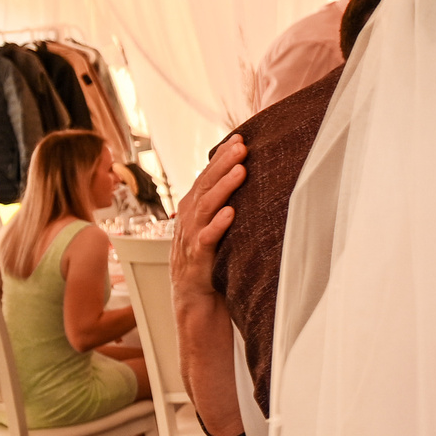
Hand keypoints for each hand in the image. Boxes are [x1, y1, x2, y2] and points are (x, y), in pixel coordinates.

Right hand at [173, 139, 245, 305]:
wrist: (194, 297)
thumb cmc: (210, 258)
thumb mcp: (214, 226)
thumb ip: (224, 204)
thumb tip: (247, 178)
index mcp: (194, 208)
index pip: (207, 176)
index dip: (221, 157)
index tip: (239, 138)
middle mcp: (189, 218)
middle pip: (206, 185)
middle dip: (223, 164)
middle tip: (241, 145)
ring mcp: (191, 237)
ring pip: (206, 206)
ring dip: (223, 187)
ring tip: (240, 170)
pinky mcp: (197, 258)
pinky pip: (206, 238)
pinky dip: (218, 225)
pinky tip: (231, 213)